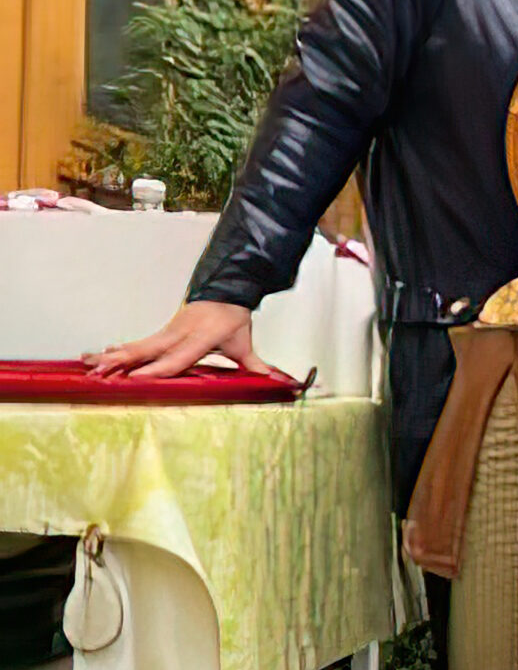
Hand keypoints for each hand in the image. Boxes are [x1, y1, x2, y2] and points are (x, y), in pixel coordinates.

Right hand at [84, 301, 274, 379]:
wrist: (226, 289)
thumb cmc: (233, 318)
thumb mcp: (245, 341)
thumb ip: (256, 365)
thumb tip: (277, 380)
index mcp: (200, 338)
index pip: (177, 357)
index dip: (159, 368)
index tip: (138, 378)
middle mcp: (180, 333)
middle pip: (149, 350)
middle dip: (124, 362)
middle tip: (102, 371)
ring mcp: (169, 331)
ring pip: (139, 345)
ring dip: (114, 356)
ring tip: (90, 364)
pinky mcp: (163, 331)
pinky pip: (139, 342)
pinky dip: (119, 349)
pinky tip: (99, 355)